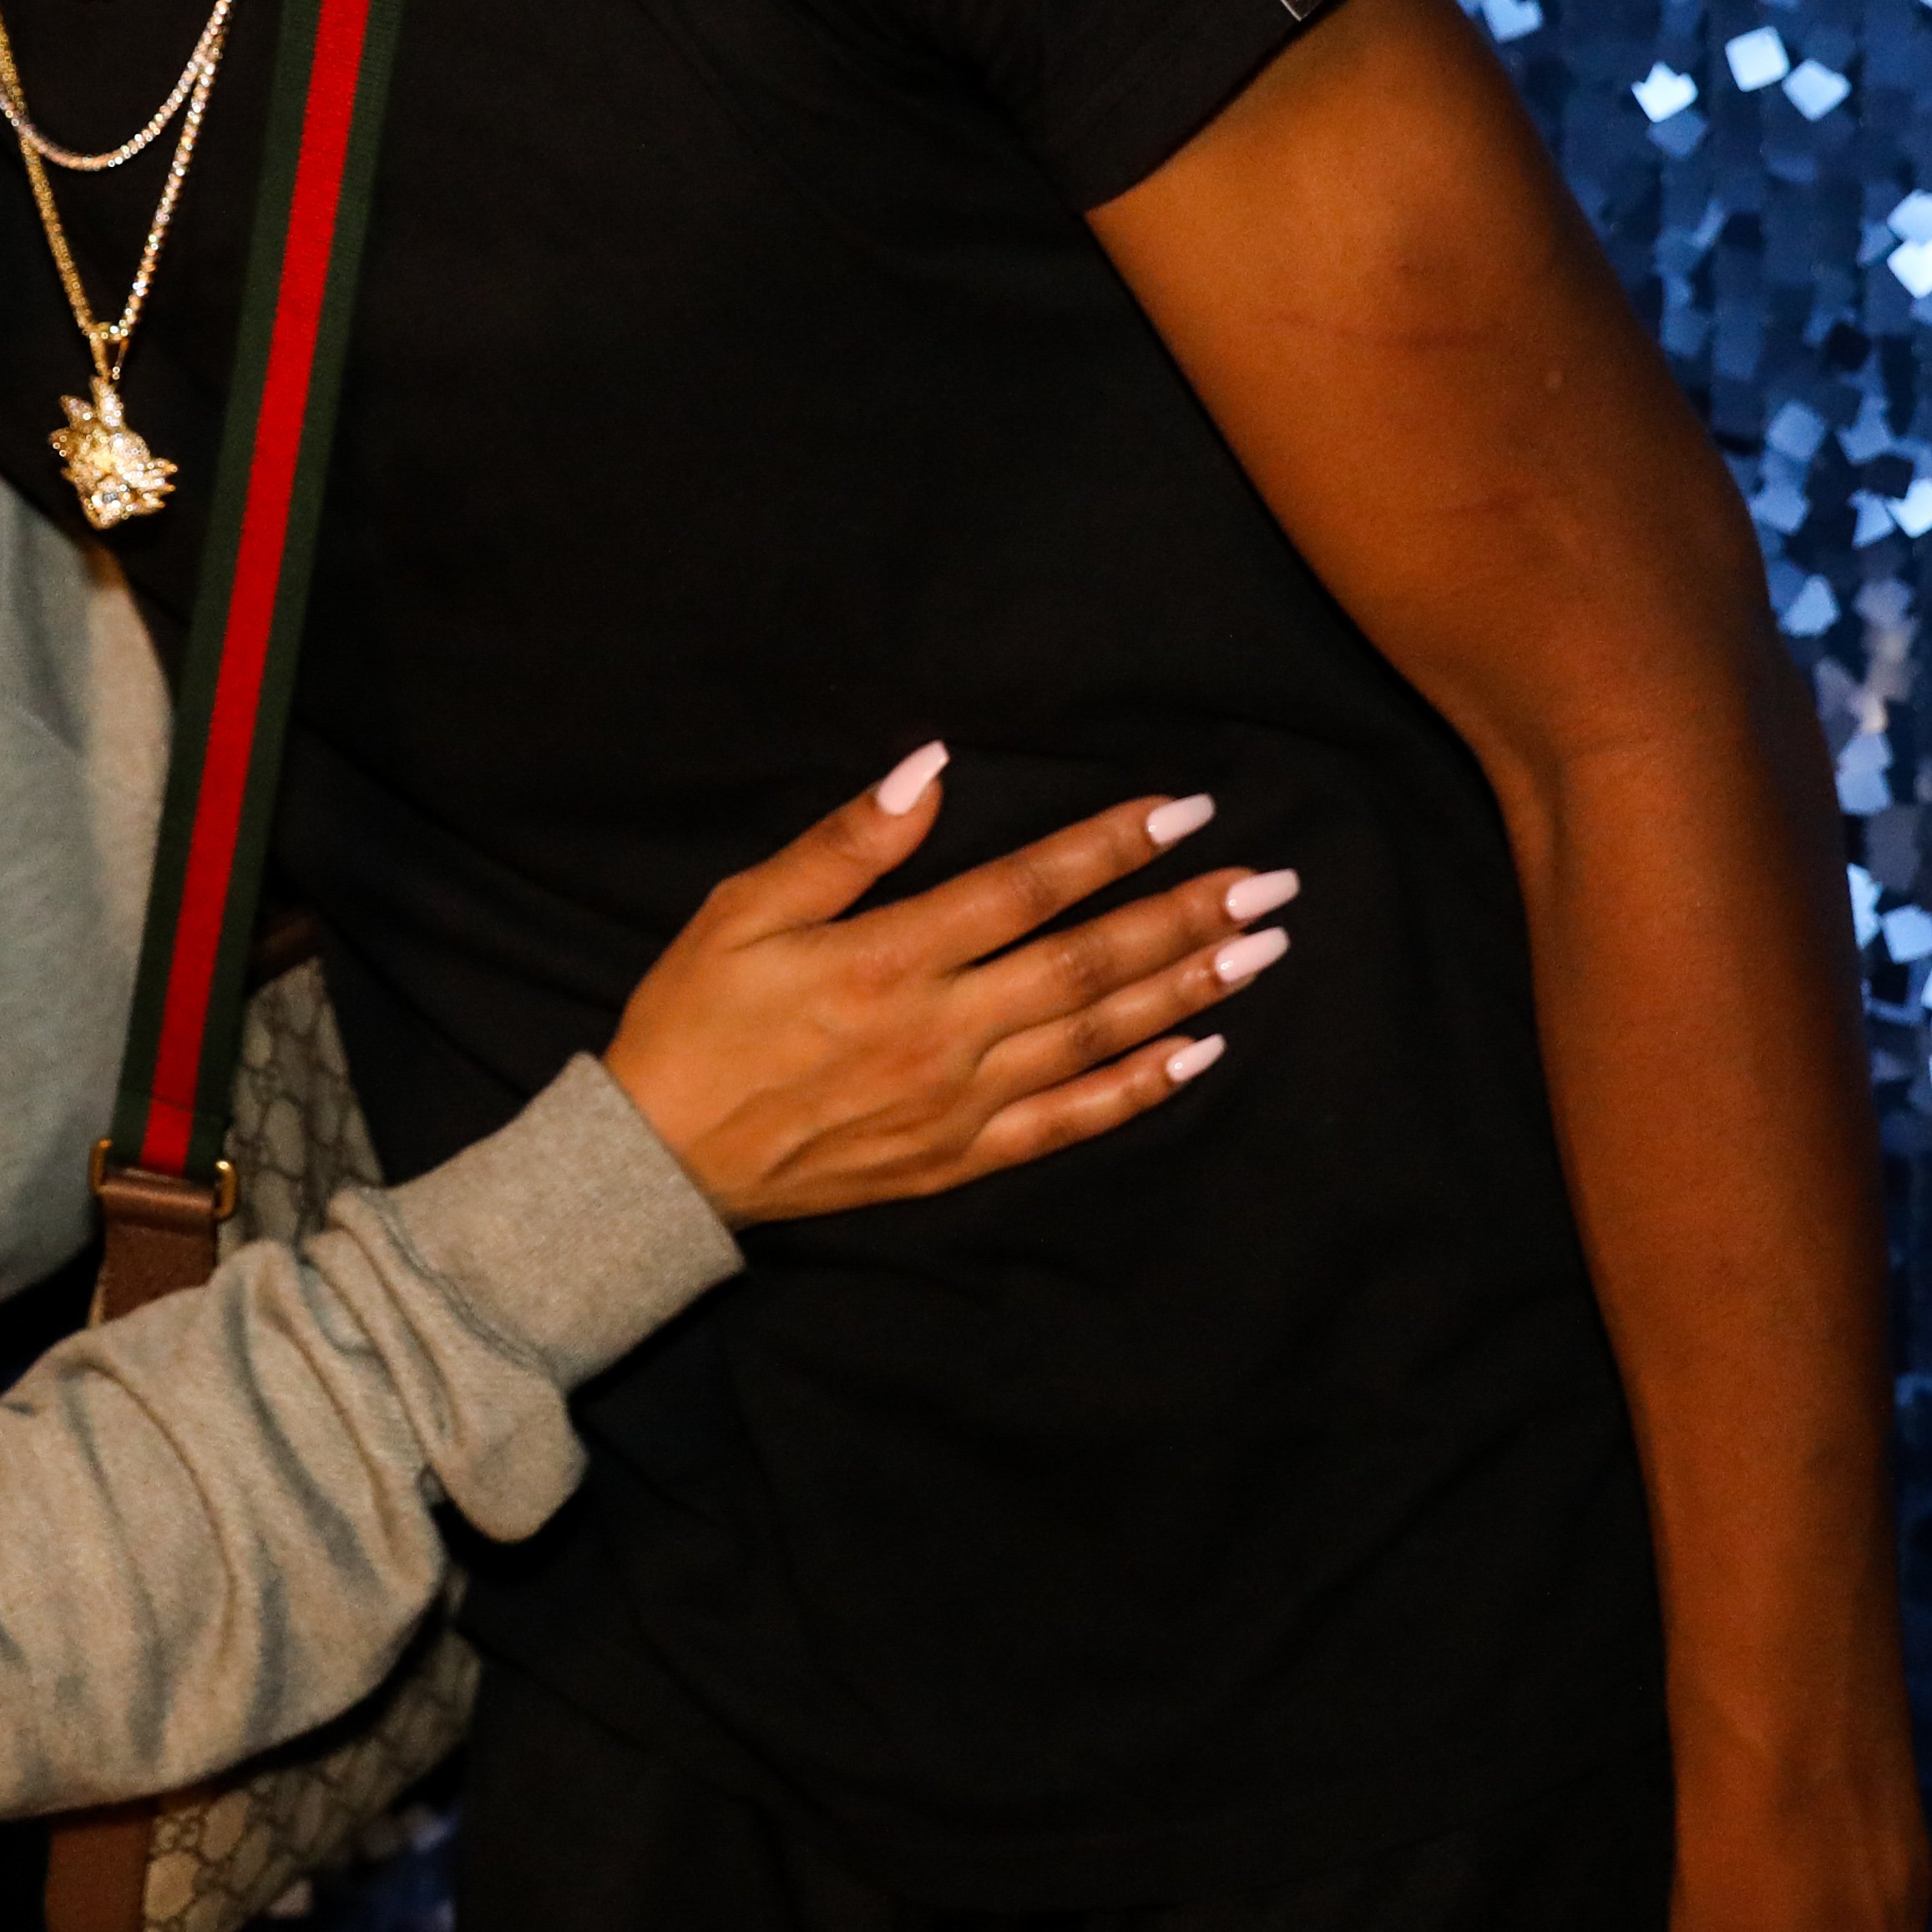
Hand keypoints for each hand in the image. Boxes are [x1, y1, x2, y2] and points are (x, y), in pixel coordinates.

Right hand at [597, 752, 1277, 1225]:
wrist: (661, 1161)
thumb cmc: (696, 1020)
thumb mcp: (743, 909)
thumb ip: (845, 843)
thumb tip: (929, 770)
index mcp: (890, 959)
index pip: (1028, 888)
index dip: (1112, 846)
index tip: (1187, 812)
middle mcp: (940, 1032)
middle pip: (1087, 962)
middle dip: (1185, 918)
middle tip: (1270, 884)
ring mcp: (957, 1104)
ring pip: (1095, 1037)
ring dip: (1184, 990)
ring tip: (1259, 950)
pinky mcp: (958, 1158)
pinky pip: (1068, 1123)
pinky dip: (1138, 1088)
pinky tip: (1198, 1053)